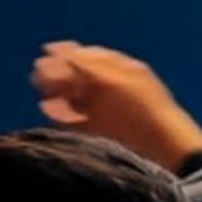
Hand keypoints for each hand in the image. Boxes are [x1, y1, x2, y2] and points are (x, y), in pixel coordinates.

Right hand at [31, 43, 201, 172]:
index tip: (47, 51)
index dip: (68, 54)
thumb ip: (84, 65)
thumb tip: (55, 51)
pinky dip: (61, 116)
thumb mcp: (111, 80)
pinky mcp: (101, 135)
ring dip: (57, 95)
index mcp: (122, 72)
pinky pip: (75, 122)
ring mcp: (108, 114)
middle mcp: (114, 91)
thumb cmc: (143, 111)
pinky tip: (48, 111)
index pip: (90, 57)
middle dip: (58, 75)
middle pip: (80, 78)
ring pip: (76, 100)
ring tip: (42, 95)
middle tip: (38, 75)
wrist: (163, 151)